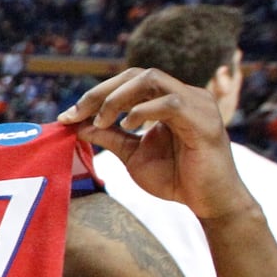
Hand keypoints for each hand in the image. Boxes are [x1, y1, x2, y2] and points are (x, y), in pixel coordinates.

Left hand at [57, 68, 254, 220]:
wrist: (208, 202)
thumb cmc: (176, 178)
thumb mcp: (132, 155)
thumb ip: (110, 137)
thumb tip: (78, 124)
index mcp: (168, 100)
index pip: (129, 82)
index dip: (97, 94)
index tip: (68, 116)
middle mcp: (184, 94)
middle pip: (137, 74)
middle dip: (102, 92)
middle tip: (76, 114)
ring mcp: (196, 103)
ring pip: (152, 79)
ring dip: (118, 98)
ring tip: (101, 121)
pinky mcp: (204, 120)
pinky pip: (171, 102)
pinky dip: (144, 110)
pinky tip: (128, 125)